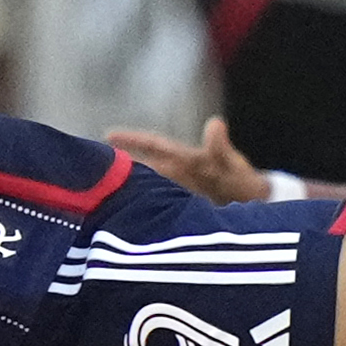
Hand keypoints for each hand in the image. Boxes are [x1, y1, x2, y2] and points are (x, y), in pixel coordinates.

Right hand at [105, 116, 271, 203]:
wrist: (256, 206)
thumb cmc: (244, 182)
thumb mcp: (233, 166)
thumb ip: (221, 148)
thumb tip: (215, 123)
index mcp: (185, 160)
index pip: (154, 146)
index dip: (132, 140)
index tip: (107, 136)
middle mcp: (177, 175)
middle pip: (142, 169)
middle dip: (118, 168)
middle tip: (89, 170)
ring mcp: (176, 193)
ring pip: (145, 190)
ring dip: (125, 192)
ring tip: (96, 198)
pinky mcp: (178, 212)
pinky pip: (154, 209)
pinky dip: (139, 213)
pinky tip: (121, 222)